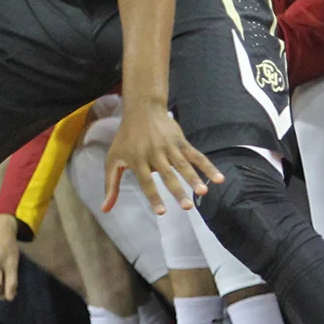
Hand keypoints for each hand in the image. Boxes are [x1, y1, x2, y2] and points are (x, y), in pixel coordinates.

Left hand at [103, 106, 222, 214]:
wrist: (142, 111)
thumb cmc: (125, 139)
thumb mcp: (113, 160)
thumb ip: (111, 185)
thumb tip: (105, 209)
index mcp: (137, 160)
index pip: (146, 182)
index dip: (154, 197)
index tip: (162, 212)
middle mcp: (154, 154)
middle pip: (168, 175)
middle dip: (178, 191)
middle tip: (187, 207)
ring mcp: (169, 147)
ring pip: (184, 165)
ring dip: (194, 179)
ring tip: (204, 192)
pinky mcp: (181, 142)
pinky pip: (196, 156)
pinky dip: (208, 166)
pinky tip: (219, 178)